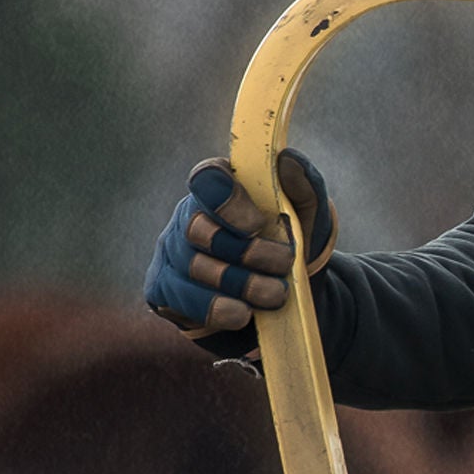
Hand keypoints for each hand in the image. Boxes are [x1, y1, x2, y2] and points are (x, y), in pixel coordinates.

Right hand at [143, 149, 336, 336]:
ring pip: (194, 267)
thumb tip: (286, 160)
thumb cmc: (292, 241)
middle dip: (247, 252)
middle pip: (199, 229)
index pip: (207, 179)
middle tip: (284, 263)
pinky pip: (182, 300)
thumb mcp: (309, 213)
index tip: (259, 224)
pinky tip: (242, 313)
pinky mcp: (164, 290)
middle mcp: (189, 216)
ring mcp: (173, 253)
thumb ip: (303, 183)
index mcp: (221, 187)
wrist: (286, 294)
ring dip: (241, 283)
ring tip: (276, 294)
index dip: (228, 201)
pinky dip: (216, 309)